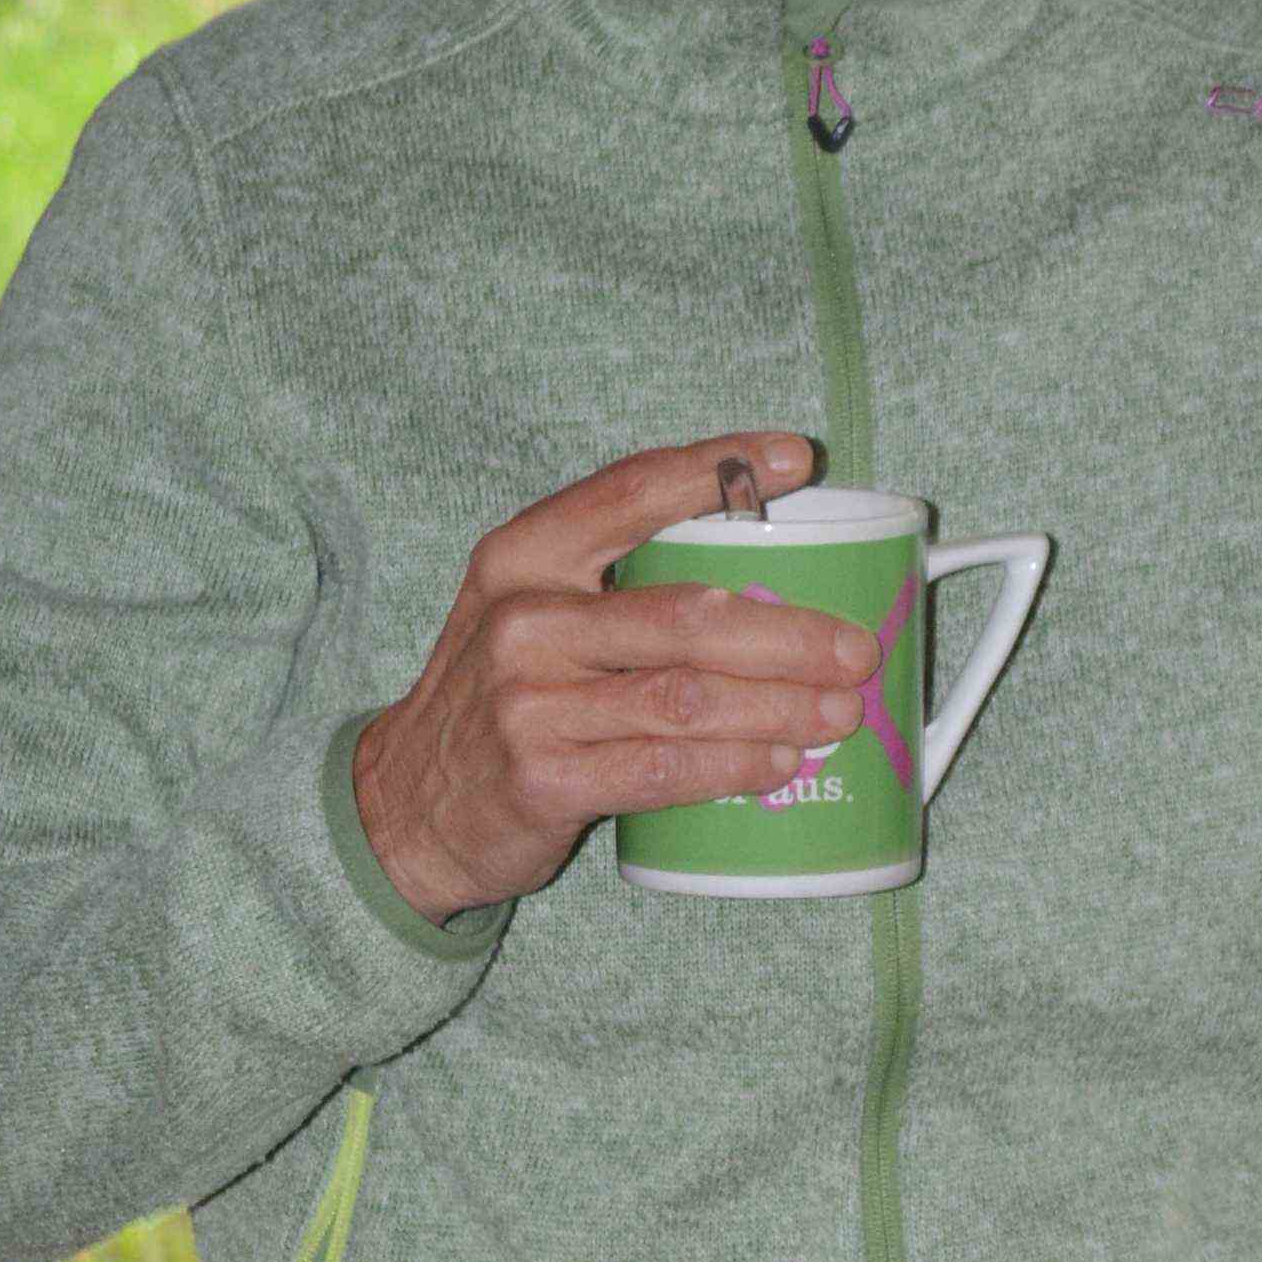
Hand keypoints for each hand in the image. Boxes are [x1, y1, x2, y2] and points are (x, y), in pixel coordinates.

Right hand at [350, 433, 870, 919]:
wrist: (406, 805)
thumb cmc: (501, 699)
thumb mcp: (531, 614)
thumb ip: (618, 585)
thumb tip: (768, 581)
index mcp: (523, 556)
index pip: (630, 489)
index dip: (718, 467)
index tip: (797, 457)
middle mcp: (522, 621)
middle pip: (683, 615)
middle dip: (787, 634)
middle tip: (855, 649)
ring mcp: (528, 703)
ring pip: (685, 699)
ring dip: (779, 707)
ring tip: (840, 712)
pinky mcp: (541, 780)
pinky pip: (662, 769)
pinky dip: (732, 767)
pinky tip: (779, 764)